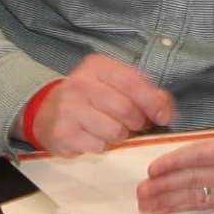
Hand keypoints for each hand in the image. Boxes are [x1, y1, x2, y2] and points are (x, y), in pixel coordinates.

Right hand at [29, 53, 174, 154]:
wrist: (47, 113)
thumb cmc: (90, 98)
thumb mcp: (114, 84)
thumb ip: (145, 92)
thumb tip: (167, 111)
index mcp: (96, 66)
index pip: (132, 83)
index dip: (152, 102)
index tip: (162, 117)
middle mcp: (80, 84)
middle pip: (126, 110)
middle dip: (136, 122)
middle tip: (131, 124)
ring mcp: (69, 109)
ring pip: (115, 131)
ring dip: (119, 136)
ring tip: (109, 128)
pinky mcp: (63, 133)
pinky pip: (100, 146)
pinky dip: (102, 146)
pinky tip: (93, 136)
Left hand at [134, 73, 213, 213]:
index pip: (203, 156)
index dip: (177, 162)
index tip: (154, 168)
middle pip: (194, 180)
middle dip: (165, 185)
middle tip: (140, 189)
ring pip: (194, 197)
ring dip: (167, 201)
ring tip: (144, 203)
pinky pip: (200, 205)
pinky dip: (178, 208)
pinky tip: (159, 210)